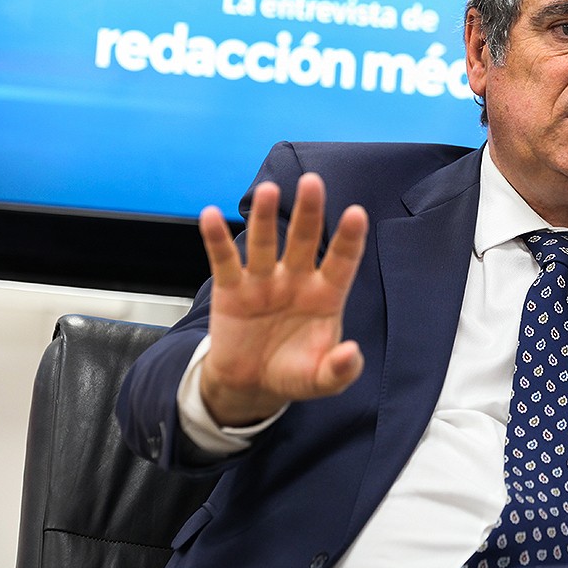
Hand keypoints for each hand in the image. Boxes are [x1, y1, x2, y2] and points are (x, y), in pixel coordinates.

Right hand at [196, 172, 368, 425]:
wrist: (251, 385)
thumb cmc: (293, 374)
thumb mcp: (321, 380)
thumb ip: (340, 369)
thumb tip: (352, 353)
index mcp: (325, 296)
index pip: (342, 261)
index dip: (348, 238)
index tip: (357, 213)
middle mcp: (296, 280)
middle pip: (303, 239)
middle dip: (309, 211)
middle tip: (312, 182)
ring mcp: (263, 281)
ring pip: (264, 242)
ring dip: (263, 217)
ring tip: (266, 190)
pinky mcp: (231, 288)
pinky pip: (224, 259)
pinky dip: (216, 238)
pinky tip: (211, 214)